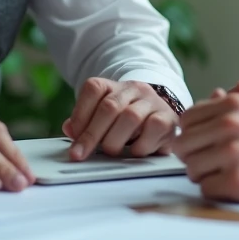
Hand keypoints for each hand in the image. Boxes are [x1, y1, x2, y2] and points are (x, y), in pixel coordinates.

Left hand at [61, 78, 178, 159]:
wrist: (160, 115)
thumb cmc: (124, 121)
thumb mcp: (102, 117)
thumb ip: (84, 122)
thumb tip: (69, 130)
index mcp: (113, 86)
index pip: (93, 88)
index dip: (80, 114)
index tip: (73, 137)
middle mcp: (134, 89)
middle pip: (110, 106)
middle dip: (92, 134)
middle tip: (81, 154)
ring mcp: (152, 102)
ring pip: (130, 116)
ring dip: (115, 140)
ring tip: (110, 151)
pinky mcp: (169, 118)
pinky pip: (154, 128)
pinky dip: (140, 145)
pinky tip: (134, 152)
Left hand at [172, 91, 238, 202]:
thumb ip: (221, 110)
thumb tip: (188, 120)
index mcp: (232, 104)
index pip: (187, 120)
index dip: (192, 135)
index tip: (203, 144)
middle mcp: (230, 125)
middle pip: (184, 145)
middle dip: (195, 156)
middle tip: (213, 163)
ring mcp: (233, 154)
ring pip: (191, 169)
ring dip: (205, 175)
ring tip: (226, 173)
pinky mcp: (238, 182)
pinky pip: (206, 189)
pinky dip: (217, 190)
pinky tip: (235, 184)